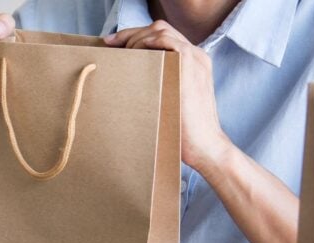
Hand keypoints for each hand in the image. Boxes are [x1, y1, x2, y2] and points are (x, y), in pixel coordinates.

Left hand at [105, 20, 234, 172]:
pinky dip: (147, 43)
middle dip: (130, 33)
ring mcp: (195, 57)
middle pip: (160, 28)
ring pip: (160, 31)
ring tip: (121, 54)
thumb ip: (157, 85)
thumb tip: (128, 83)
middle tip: (109, 44)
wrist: (203, 144)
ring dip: (136, 39)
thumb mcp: (169, 100)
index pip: (163, 35)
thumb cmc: (182, 130)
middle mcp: (196, 54)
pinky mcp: (190, 64)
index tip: (114, 44)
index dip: (136, 35)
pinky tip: (134, 55)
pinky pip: (165, 40)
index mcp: (193, 61)